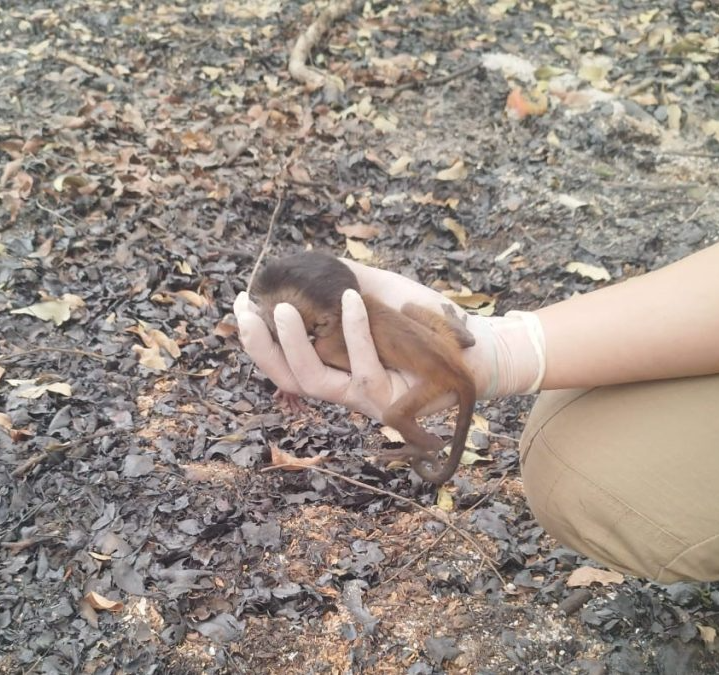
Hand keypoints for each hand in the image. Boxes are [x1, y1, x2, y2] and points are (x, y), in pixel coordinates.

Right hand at [233, 259, 545, 421]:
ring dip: (294, 344)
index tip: (241, 306)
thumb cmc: (426, 323)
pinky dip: (354, 330)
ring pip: (315, 382)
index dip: (258, 341)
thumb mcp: (378, 297)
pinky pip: (363, 368)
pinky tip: (350, 299)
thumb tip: (303, 265)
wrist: (478, 347)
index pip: (285, 364)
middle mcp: (346, 390)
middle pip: (288, 378)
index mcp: (337, 369)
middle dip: (261, 347)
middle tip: (247, 310)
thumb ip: (343, 285)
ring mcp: (367, 400)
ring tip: (284, 308)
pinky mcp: (392, 402)